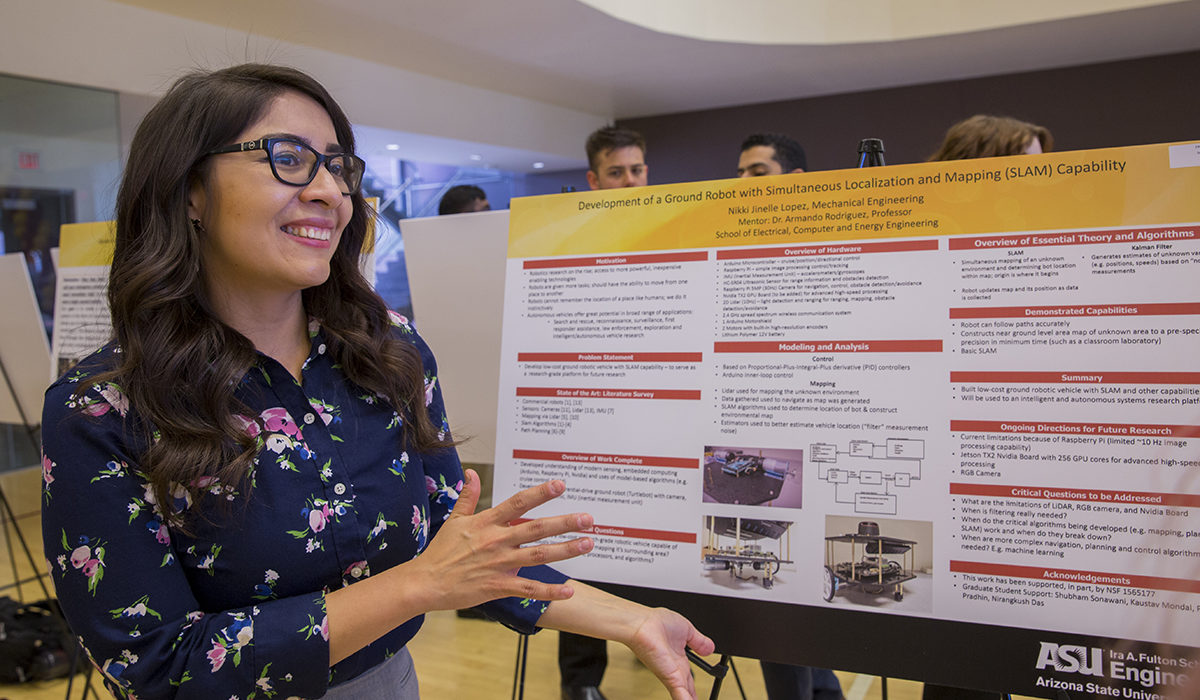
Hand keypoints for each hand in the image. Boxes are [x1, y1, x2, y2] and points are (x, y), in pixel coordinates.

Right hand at [405, 469, 593, 611]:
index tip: (561, 485)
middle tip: (588, 519)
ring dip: (565, 550)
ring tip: (588, 544)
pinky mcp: (498, 586)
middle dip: (564, 523)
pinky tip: (569, 591)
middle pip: (536, 529)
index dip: (540, 493)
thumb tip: (471, 473)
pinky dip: (550, 591)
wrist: (426, 582)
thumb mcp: (454, 520)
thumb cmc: (441, 552)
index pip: (518, 503)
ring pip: (538, 556)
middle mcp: (497, 541)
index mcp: (487, 523)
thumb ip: (467, 496)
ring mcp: (499, 564)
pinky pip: (529, 589)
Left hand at [627, 608, 715, 699]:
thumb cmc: (657, 622)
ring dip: (690, 699)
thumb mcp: (687, 630)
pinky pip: (681, 694)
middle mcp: (674, 669)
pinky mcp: (669, 677)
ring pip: (684, 696)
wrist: (643, 624)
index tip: (698, 695)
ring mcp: (671, 675)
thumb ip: (699, 641)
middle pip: (687, 691)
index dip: (693, 689)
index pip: (688, 679)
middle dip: (692, 698)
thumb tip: (710, 649)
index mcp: (678, 659)